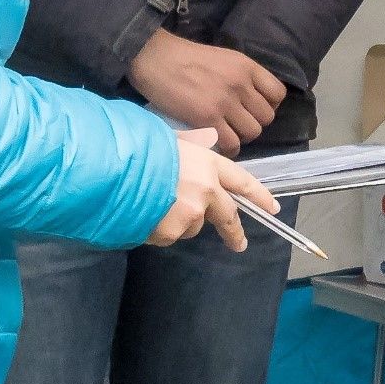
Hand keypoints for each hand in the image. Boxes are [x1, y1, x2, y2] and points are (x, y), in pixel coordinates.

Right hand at [128, 31, 285, 153]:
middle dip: (254, 123)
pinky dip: (228, 148)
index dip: (269, 105)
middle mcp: (241, 84)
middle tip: (238, 123)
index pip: (278, 94)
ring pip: (252, 132)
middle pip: (267, 117)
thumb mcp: (223, 58)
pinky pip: (232, 143)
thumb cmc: (184, 58)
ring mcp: (225, 102)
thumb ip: (241, 76)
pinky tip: (219, 144)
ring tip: (228, 133)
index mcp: (246, 66)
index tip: (254, 109)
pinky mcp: (208, 118)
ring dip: (242, 136)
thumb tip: (252, 99)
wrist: (154, 58)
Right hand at [146, 129, 279, 249]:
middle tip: (239, 244)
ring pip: (193, 225)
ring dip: (181, 221)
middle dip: (235, 231)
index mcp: (208, 164)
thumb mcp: (168, 140)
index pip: (242, 181)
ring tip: (154, 204)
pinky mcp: (172, 231)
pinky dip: (160, 228)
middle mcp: (206, 190)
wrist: (112, 169)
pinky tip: (143, 212)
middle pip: (228, 215)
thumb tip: (202, 149)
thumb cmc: (137, 147)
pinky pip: (170, 234)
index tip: (272, 208)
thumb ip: (189, 151)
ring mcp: (190, 213)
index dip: (259, 195)